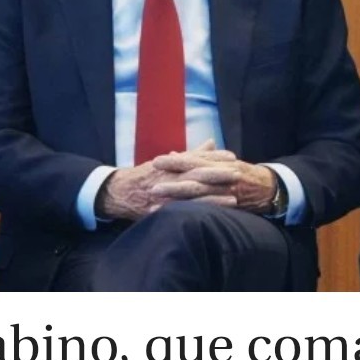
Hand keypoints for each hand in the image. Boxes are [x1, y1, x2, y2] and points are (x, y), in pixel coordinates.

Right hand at [95, 140, 236, 219]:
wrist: (121, 191)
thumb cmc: (148, 174)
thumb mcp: (170, 160)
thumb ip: (193, 153)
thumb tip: (212, 141)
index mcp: (174, 164)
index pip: (197, 158)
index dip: (215, 158)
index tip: (233, 156)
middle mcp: (171, 178)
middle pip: (197, 175)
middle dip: (218, 175)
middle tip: (238, 173)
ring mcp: (167, 195)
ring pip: (192, 195)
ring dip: (213, 197)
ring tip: (233, 199)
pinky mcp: (163, 210)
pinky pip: (182, 212)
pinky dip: (197, 213)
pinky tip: (212, 217)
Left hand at [151, 143, 277, 214]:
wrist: (267, 186)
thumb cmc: (240, 172)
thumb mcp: (221, 160)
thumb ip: (198, 157)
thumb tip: (172, 153)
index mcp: (219, 162)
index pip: (195, 160)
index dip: (176, 161)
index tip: (156, 161)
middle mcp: (222, 175)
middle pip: (194, 178)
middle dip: (173, 182)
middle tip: (152, 186)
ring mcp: (226, 191)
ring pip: (200, 195)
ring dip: (178, 200)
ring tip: (157, 205)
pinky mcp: (229, 205)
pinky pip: (208, 209)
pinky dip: (192, 212)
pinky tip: (176, 217)